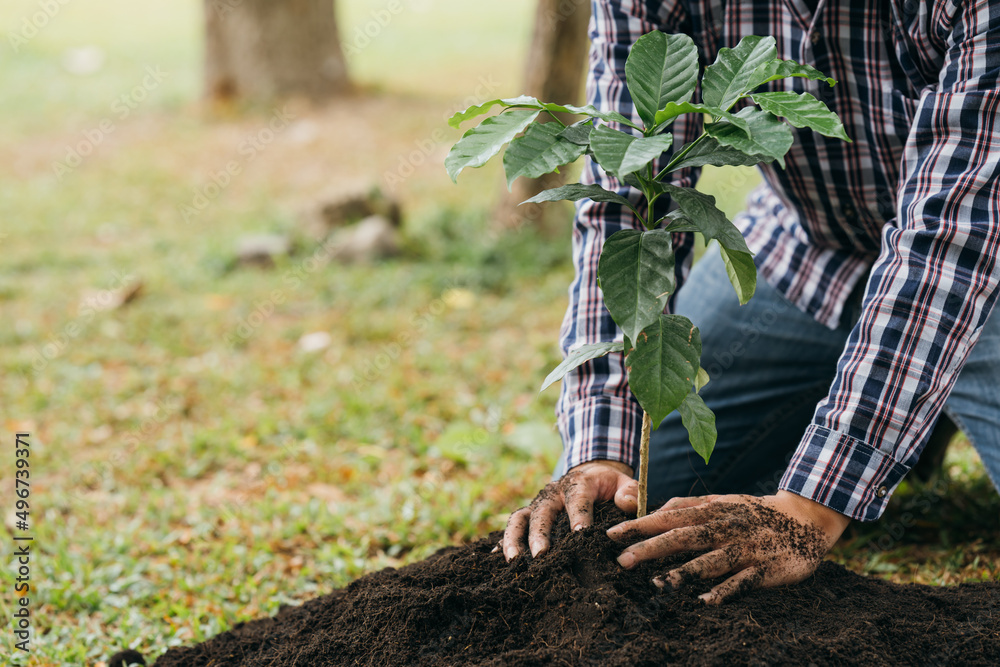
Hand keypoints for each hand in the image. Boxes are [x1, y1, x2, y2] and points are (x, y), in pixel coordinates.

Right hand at [497, 460, 636, 560]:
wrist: (589, 476)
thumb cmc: (607, 485)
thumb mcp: (623, 483)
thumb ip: (629, 492)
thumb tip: (626, 503)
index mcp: (578, 483)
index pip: (577, 498)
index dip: (578, 515)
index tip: (581, 535)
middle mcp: (553, 492)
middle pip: (542, 511)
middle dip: (540, 533)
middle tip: (542, 555)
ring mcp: (538, 504)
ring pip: (521, 518)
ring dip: (515, 539)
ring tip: (515, 561)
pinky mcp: (530, 514)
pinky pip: (514, 526)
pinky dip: (505, 541)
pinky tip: (504, 561)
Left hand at [607, 491, 850, 603]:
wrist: (806, 519)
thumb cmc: (754, 513)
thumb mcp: (721, 501)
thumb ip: (689, 506)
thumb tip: (654, 509)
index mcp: (712, 511)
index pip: (669, 517)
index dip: (640, 526)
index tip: (611, 535)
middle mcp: (726, 528)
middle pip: (683, 537)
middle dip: (651, 549)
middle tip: (622, 561)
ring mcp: (746, 548)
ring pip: (711, 561)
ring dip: (684, 573)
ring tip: (658, 584)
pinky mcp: (766, 569)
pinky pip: (743, 582)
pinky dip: (724, 591)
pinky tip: (705, 601)